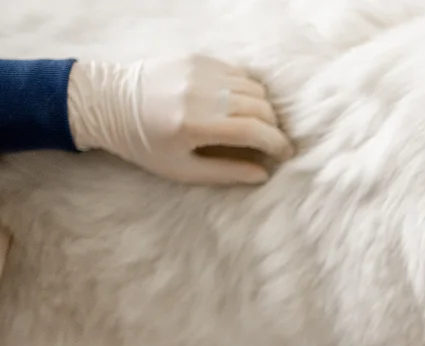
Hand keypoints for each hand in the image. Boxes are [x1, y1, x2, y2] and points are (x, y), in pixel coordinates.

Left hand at [66, 55, 293, 185]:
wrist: (106, 102)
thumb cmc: (143, 143)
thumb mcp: (181, 169)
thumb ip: (225, 173)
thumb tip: (263, 173)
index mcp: (195, 124)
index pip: (255, 131)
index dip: (277, 144)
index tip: (284, 154)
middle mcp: (200, 94)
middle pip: (261, 108)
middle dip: (273, 128)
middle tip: (269, 141)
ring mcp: (199, 72)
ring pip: (255, 88)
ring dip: (263, 108)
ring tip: (255, 123)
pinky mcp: (196, 59)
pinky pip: (238, 73)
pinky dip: (246, 90)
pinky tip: (236, 104)